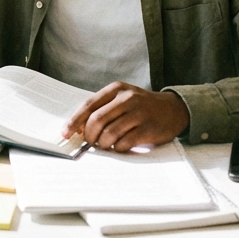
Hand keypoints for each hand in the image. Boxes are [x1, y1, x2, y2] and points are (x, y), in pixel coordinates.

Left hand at [63, 82, 189, 152]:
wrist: (172, 109)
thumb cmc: (141, 106)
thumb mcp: (122, 99)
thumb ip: (104, 109)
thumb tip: (80, 128)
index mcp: (116, 89)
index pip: (89, 104)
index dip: (75, 120)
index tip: (66, 132)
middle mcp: (126, 98)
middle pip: (97, 120)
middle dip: (89, 135)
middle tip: (89, 143)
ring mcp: (138, 113)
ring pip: (109, 133)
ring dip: (103, 144)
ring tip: (105, 145)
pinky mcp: (147, 129)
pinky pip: (124, 143)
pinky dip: (117, 148)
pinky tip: (120, 147)